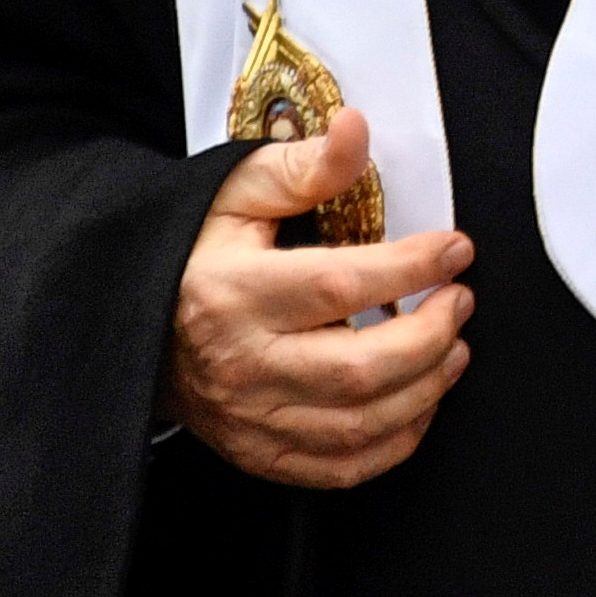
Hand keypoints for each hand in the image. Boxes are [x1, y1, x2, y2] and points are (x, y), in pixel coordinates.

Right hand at [161, 107, 474, 489]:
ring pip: (361, 423)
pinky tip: (418, 402)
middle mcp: (242, 364)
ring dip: (428, 387)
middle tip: (460, 300)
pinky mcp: (260, 454)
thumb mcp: (235, 195)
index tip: (454, 249)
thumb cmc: (192, 258)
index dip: (411, 268)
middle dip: (432, 335)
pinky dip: (396, 441)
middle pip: (361, 368)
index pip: (341, 285)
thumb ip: (304, 167)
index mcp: (234, 293)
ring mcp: (251, 419)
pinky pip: (344, 467)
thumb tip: (355, 129)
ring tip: (454, 346)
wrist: (136, 331)